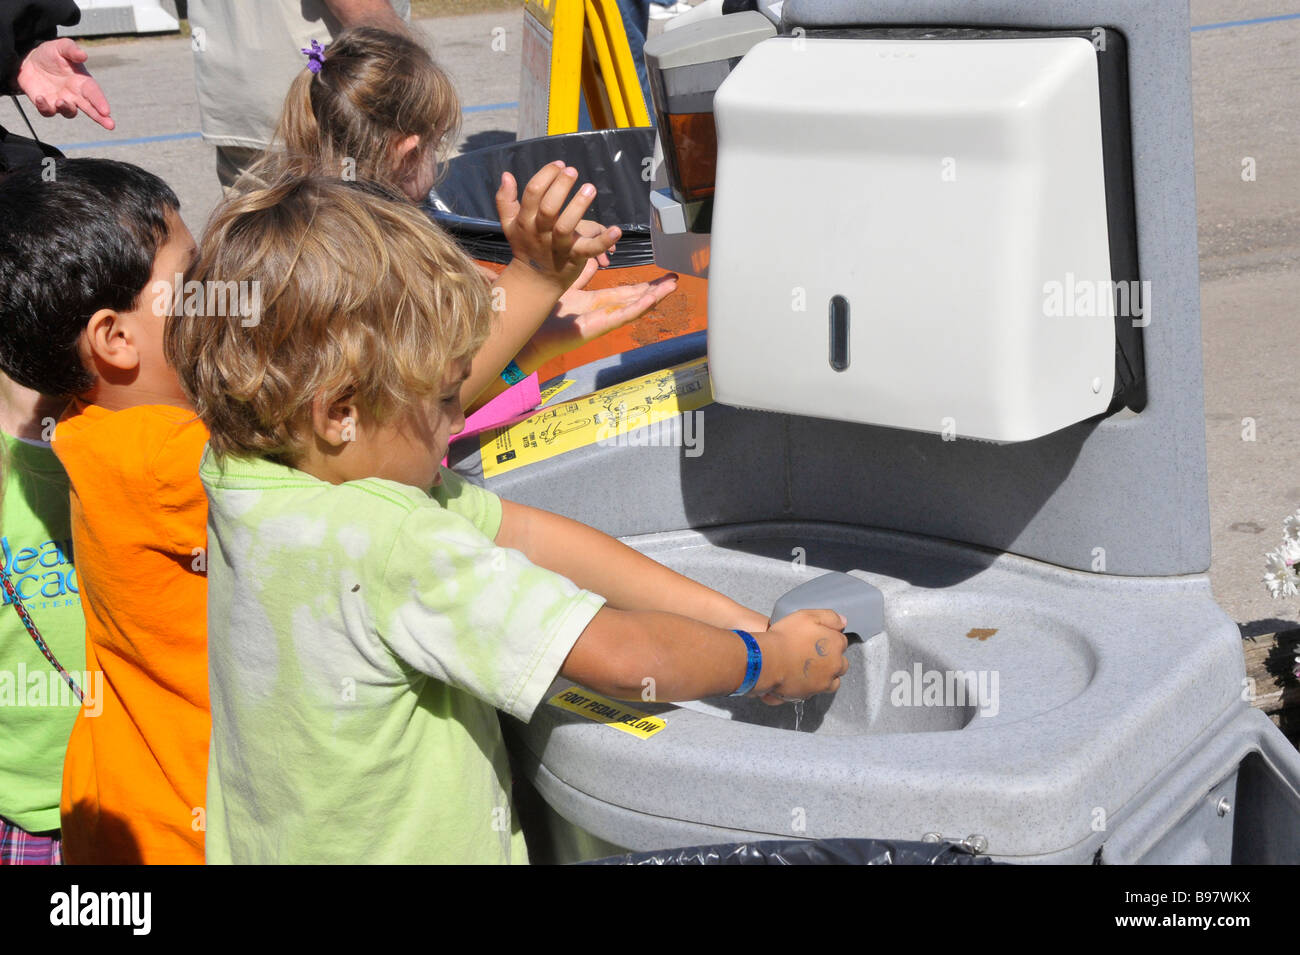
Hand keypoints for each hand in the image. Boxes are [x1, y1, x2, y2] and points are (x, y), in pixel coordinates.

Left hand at [16, 38, 114, 129]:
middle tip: (110, 126)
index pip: (94, 93)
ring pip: (69, 112)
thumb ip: (71, 50)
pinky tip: (40, 98)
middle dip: (100, 118)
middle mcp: (75, 95)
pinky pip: (48, 111)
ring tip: (60, 101)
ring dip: (67, 109)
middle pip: (90, 109)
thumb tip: (83, 55)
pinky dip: (45, 108)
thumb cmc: (51, 53)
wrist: (30, 60)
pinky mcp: (47, 105)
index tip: (106, 111)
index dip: (100, 102)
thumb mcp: (61, 47)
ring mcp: (62, 101)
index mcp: (83, 81)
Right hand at [496, 161, 620, 290]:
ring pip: (565, 226)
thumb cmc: (526, 246)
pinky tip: (616, 230)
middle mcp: (540, 233)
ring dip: (578, 206)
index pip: (532, 193)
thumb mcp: (510, 224)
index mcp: (526, 221)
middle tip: (572, 171)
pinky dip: (604, 242)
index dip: (546, 176)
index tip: (560, 165)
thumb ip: (505, 200)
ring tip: (590, 188)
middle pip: (548, 208)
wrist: (535, 281)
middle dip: (560, 187)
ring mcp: (558, 246)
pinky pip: (590, 250)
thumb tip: (506, 174)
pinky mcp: (575, 258)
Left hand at [533, 269, 678, 355]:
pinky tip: (652, 300)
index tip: (661, 276)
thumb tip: (593, 258)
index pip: (626, 293)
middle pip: (635, 300)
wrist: (528, 333)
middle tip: (675, 279)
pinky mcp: (596, 328)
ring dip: (653, 298)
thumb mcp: (566, 287)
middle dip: (656, 290)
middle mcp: (602, 313)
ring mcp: (601, 322)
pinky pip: (620, 317)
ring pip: (633, 309)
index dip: (644, 285)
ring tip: (671, 287)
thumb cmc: (543, 315)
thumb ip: (580, 274)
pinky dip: (637, 308)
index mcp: (595, 303)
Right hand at [755, 609, 847, 705]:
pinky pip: (816, 692)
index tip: (818, 640)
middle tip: (814, 654)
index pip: (841, 641)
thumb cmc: (785, 637)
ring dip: (825, 675)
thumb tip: (842, 622)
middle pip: (840, 663)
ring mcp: (824, 682)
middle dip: (831, 660)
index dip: (829, 639)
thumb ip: (829, 617)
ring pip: (832, 681)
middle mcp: (834, 665)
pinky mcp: (810, 694)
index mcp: (836, 644)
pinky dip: (811, 687)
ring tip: (809, 669)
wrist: (767, 660)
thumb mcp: (807, 616)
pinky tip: (800, 678)